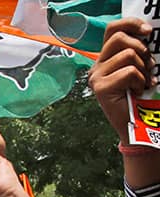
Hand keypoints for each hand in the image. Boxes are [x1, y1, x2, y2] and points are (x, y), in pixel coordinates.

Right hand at [88, 18, 155, 138]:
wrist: (135, 124)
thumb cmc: (139, 96)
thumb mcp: (138, 68)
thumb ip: (137, 51)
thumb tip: (146, 33)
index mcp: (106, 58)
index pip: (112, 29)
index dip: (131, 24)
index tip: (148, 32)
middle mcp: (97, 66)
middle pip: (119, 37)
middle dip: (141, 48)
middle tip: (147, 66)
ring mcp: (96, 77)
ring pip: (128, 54)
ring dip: (143, 69)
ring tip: (141, 82)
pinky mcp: (100, 87)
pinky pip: (129, 71)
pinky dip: (140, 81)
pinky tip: (137, 91)